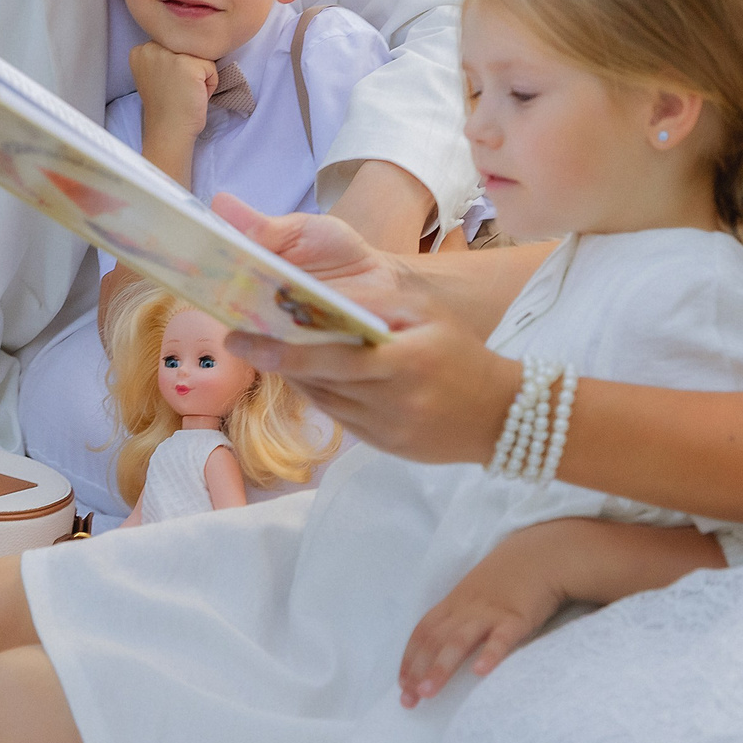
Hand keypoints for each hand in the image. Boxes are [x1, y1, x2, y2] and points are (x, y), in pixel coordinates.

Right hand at [130, 42, 215, 184]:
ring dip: (200, 76)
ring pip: (200, 56)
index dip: (176, 67)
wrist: (169, 130)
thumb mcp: (154, 74)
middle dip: (189, 68)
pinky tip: (194, 95)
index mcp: (140, 50)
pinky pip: (212, 68)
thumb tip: (188, 47)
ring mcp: (170, 56)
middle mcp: (151, 48)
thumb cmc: (166, 106)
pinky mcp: (189, 65)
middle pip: (187, 48)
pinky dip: (210, 84)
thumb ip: (163, 57)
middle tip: (178, 90)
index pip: (174, 45)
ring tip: (186, 92)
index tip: (168, 84)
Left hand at [216, 194, 519, 463]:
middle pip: (319, 380)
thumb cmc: (461, 353)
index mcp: (406, 361)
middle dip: (276, 360)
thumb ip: (381, 305)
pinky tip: (307, 375)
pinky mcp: (384, 445)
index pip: (332, 358)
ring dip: (294, 377)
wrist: (502, 416)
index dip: (283, 350)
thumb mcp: (429, 315)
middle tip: (240, 339)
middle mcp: (392, 400)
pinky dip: (319, 395)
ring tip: (267, 351)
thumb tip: (324, 298)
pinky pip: (339, 417)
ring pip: (323, 400)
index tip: (244, 336)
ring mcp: (386, 428)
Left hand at [398, 527, 570, 705]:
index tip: (401, 684)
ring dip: (440, 667)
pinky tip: (480, 673)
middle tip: (408, 699)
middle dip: (418, 670)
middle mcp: (465, 608)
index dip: (409, 658)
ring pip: (458, 641)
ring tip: (428, 692)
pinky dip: (489, 655)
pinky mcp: (517, 617)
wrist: (541, 554)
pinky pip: (501, 638)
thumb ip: (460, 616)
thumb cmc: (508, 577)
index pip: (423, 631)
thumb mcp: (475, 593)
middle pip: (435, 640)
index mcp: (454, 602)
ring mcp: (489, 612)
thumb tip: (444, 648)